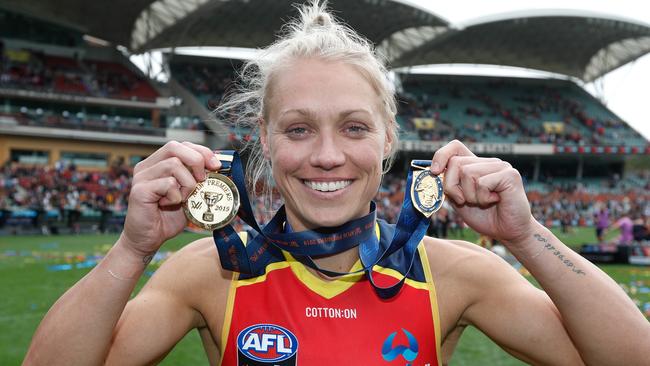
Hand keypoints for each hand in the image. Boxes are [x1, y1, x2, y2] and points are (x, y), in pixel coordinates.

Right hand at [120, 141, 221, 255]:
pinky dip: (176, 196)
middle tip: (203, 179)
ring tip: (183, 198)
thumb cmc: (168, 217)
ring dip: (187, 183)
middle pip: (175, 147)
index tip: (216, 166)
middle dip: (197, 160)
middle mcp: (147, 166)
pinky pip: (168, 184)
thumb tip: (220, 168)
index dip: (201, 151)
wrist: (148, 240)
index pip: (181, 145)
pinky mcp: (140, 190)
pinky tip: (170, 205)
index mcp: (158, 163)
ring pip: (174, 165)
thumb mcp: (189, 195)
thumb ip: (199, 180)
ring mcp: (142, 177)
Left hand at [430, 140, 534, 245]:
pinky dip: (482, 198)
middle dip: (452, 186)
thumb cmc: (484, 216)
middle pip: (456, 163)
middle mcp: (488, 162)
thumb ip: (448, 186)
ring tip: (482, 202)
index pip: (455, 147)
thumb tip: (433, 173)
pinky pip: (482, 183)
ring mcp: (500, 166)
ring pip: (467, 173)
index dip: (441, 155)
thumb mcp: (459, 200)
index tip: (434, 172)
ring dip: (470, 195)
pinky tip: (494, 201)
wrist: (508, 232)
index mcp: (475, 165)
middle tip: (465, 201)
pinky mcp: (510, 174)